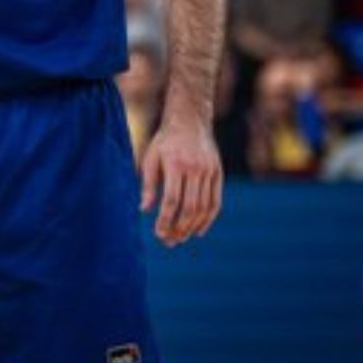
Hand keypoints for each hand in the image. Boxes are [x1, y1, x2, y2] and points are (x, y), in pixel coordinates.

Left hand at [140, 119, 221, 246]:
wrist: (190, 121)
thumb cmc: (165, 142)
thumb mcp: (151, 158)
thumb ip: (148, 184)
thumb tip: (144, 209)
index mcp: (175, 164)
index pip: (172, 199)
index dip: (166, 219)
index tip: (159, 234)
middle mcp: (195, 169)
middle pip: (189, 207)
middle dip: (179, 228)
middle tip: (169, 241)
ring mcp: (209, 171)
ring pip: (204, 207)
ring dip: (192, 227)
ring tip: (181, 238)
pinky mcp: (218, 173)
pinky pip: (215, 201)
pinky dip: (208, 219)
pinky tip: (198, 230)